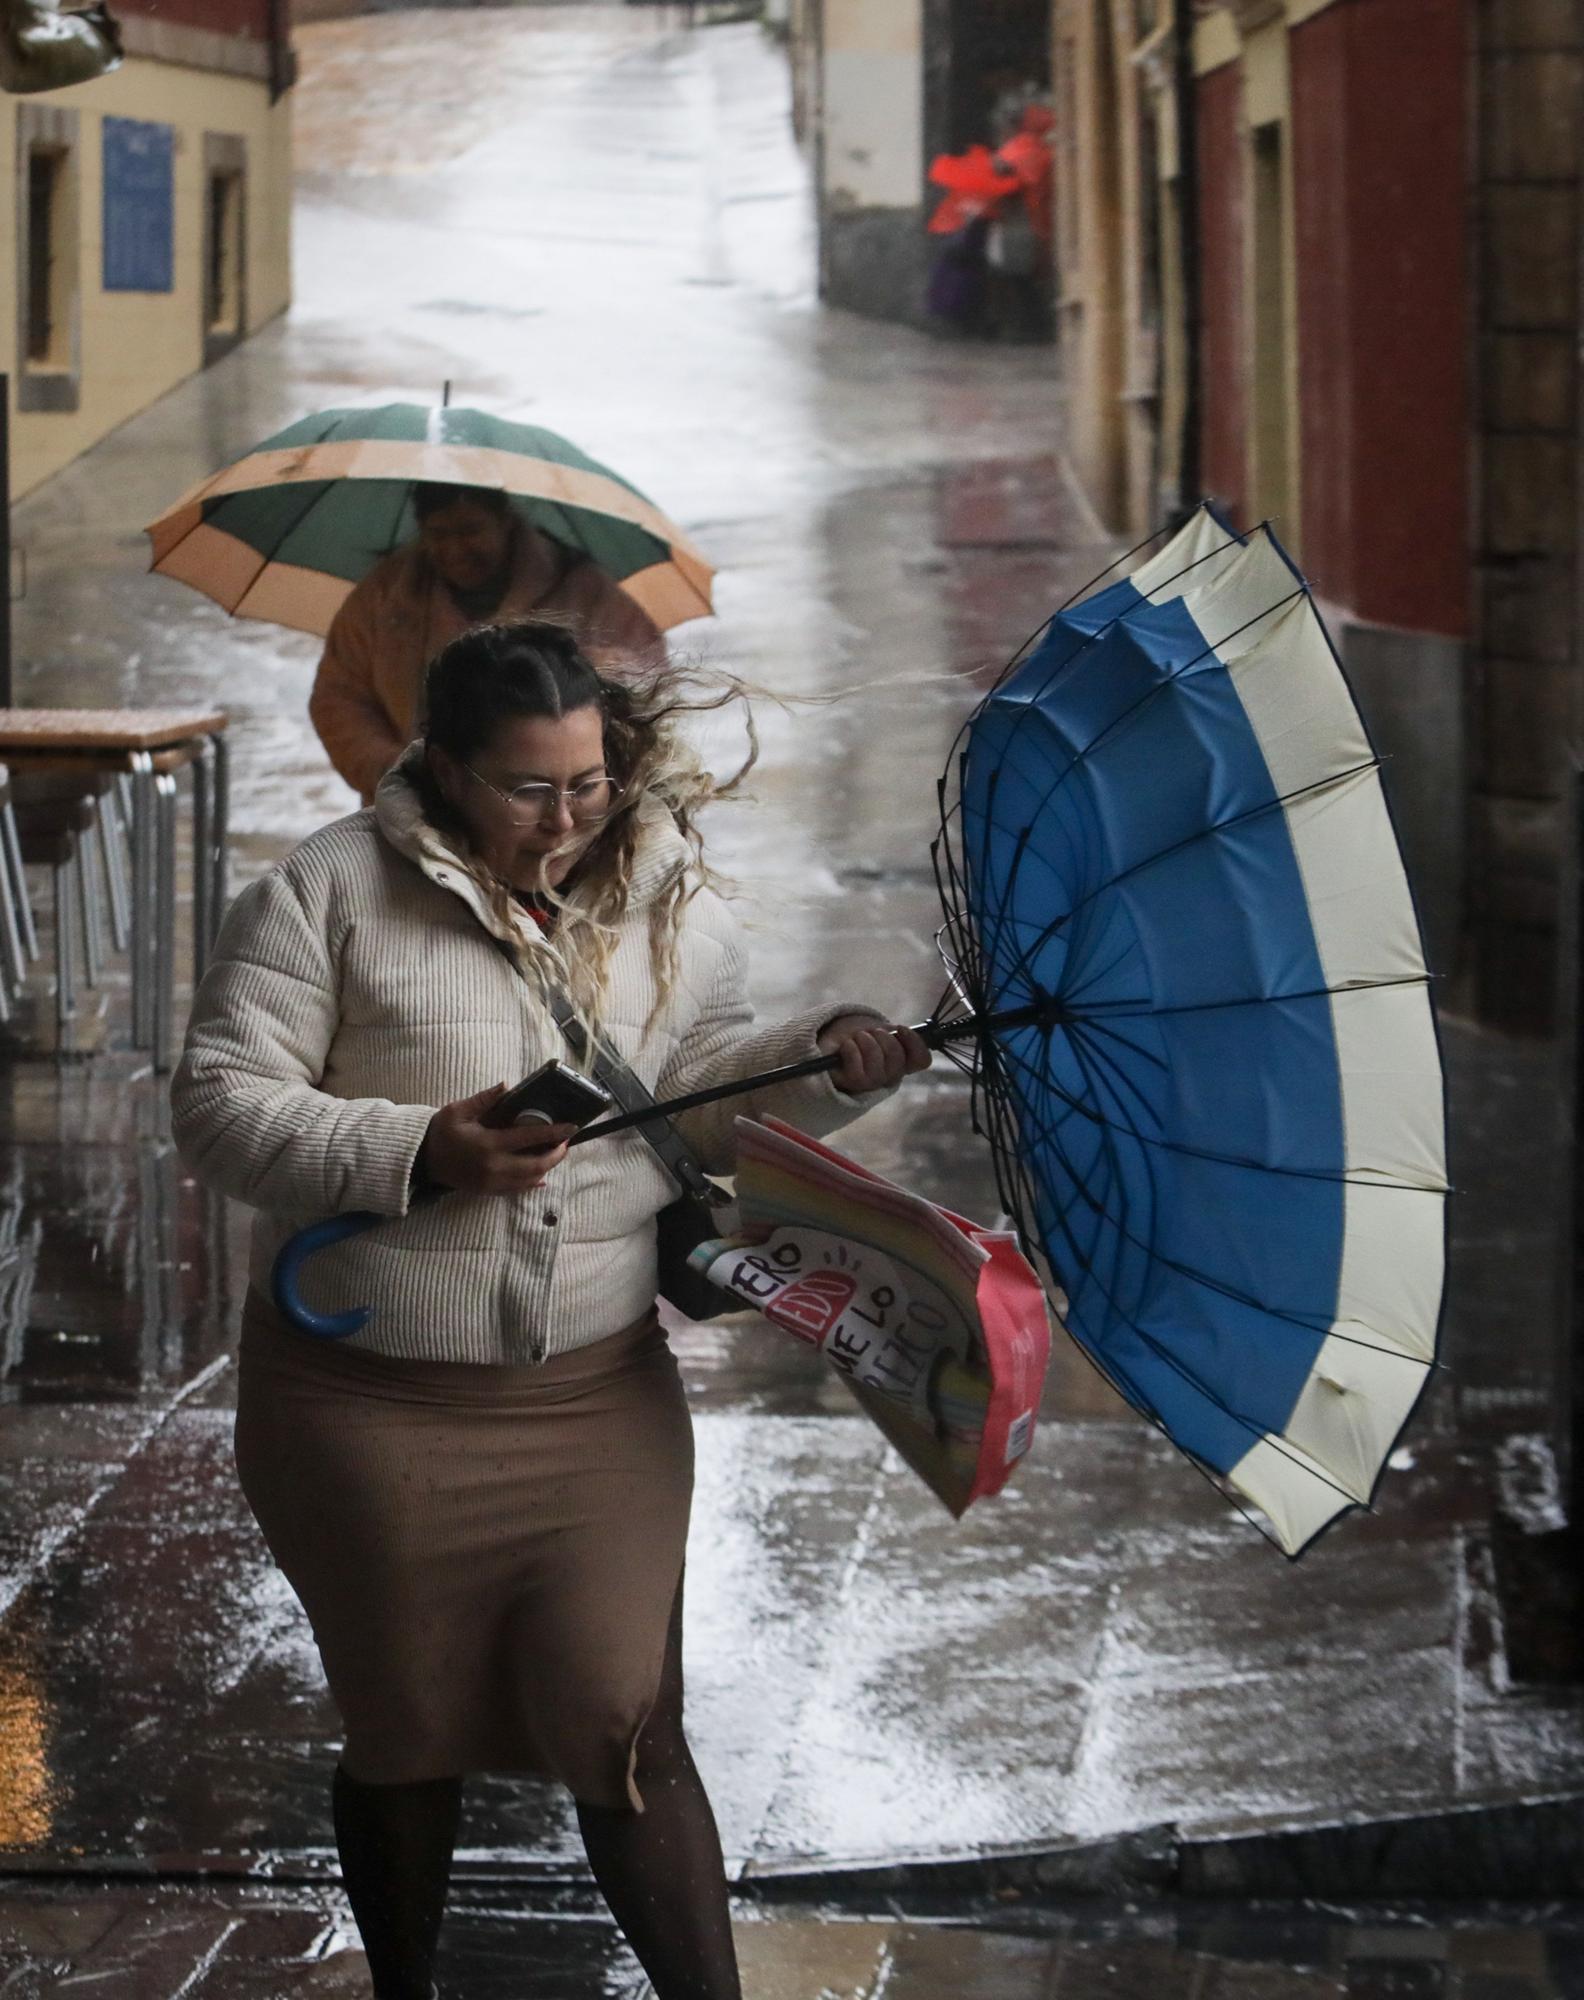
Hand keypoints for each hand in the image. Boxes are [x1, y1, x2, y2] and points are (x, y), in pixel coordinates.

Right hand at [420, 1084, 575, 1197]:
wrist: (422, 1160)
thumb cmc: (440, 1132)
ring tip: (555, 1154)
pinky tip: (541, 1175)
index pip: (530, 1138)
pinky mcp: (488, 1191)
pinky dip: (532, 1182)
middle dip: (556, 1155)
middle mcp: (494, 1166)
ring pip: (529, 1179)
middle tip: (565, 1143)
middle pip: (536, 1164)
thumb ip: (484, 1099)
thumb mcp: (458, 1111)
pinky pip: (516, 1190)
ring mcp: (491, 1182)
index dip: (554, 1133)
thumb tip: (506, 1086)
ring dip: (547, 1168)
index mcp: (489, 1144)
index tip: (572, 1128)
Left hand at [817, 1017, 932, 1095]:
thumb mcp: (877, 1029)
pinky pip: (859, 1075)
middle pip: (898, 1063)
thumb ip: (894, 1034)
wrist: (826, 1038)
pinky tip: (846, 1046)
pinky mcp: (851, 1086)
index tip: (900, 1028)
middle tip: (872, 1031)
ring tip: (858, 1037)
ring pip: (879, 1071)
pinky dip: (852, 1053)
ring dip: (868, 1045)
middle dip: (885, 1041)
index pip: (921, 1060)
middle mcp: (888, 1076)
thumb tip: (903, 1032)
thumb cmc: (854, 1033)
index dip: (915, 1044)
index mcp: (900, 1061)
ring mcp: (870, 1084)